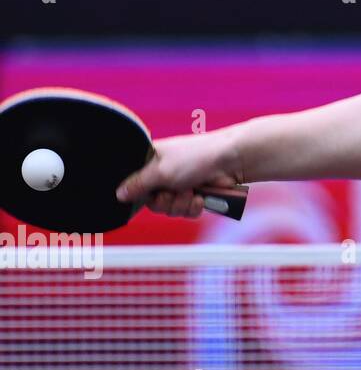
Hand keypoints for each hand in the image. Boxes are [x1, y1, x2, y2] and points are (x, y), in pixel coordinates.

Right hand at [115, 129, 243, 218]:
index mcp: (151, 160)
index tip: (149, 193)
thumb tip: (118, 194)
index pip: (134, 184)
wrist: (232, 160)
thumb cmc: (196, 157)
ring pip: (169, 209)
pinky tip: (200, 198)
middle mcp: (164, 173)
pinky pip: (186, 212)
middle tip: (172, 193)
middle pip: (152, 202)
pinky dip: (192, 208)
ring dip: (180, 205)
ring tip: (191, 192)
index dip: (140, 194)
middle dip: (164, 202)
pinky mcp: (196, 195)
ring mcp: (181, 185)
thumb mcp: (161, 170)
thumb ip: (138, 184)